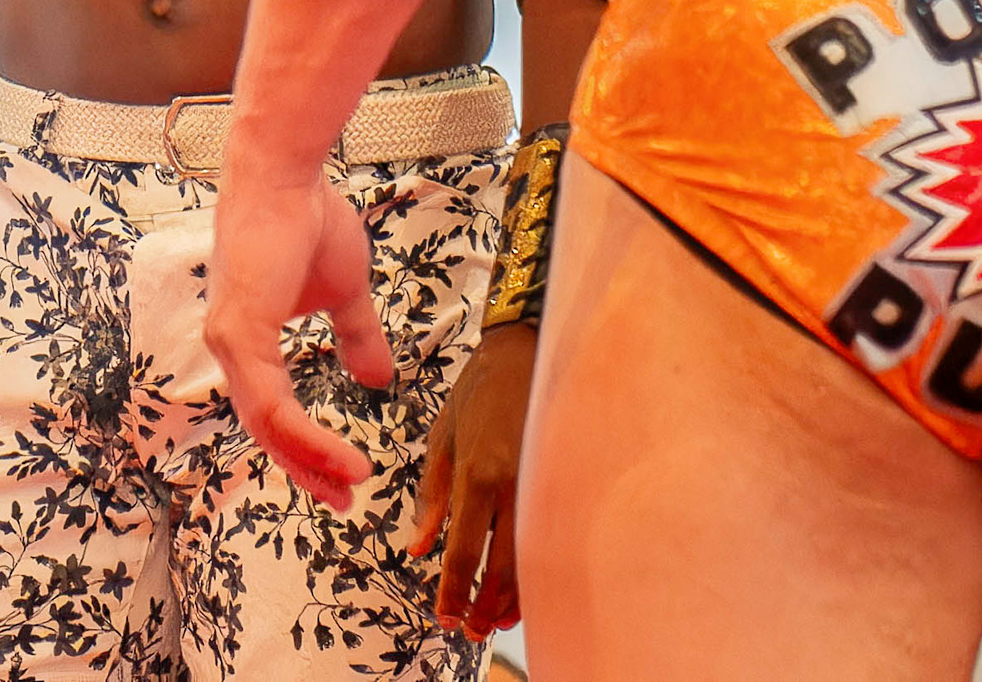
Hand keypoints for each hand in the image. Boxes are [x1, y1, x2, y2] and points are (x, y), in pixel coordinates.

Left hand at [206, 166, 395, 511]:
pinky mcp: (239, 332)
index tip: (341, 479)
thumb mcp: (344, 294)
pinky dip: (304, 434)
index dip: (306, 448)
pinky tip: (336, 453)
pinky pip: (270, 403)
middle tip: (343, 500)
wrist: (290, 176)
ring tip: (352, 480)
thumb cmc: (309, 220)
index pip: (272, 412)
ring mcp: (230, 341)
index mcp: (250, 340)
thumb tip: (377, 380)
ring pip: (266, 425)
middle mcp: (232, 347)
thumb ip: (356, 337)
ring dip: (311, 459)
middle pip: (265, 429)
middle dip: (306, 469)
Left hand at [403, 323, 532, 637]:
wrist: (525, 350)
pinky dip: (536, 567)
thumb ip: (431, 497)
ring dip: (513, 595)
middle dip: (485, 604)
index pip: (464, 550)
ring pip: (530, 557)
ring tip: (496, 620)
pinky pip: (549, 535)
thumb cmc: (478, 391)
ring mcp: (542, 484)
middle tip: (470, 631)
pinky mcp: (562, 480)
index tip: (444, 617)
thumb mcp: (440, 438)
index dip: (454, 590)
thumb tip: (418, 549)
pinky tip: (527, 585)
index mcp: (477, 473)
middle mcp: (513, 485)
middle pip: (501, 565)